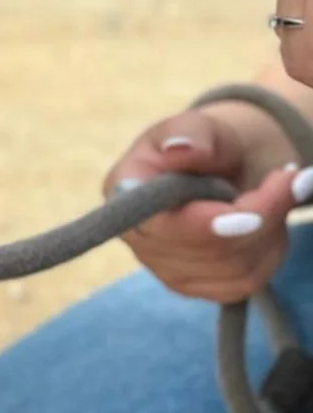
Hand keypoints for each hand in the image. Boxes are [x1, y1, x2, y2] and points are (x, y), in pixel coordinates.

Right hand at [102, 107, 312, 302]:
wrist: (220, 167)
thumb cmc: (202, 142)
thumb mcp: (197, 125)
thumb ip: (189, 134)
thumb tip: (178, 149)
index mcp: (124, 189)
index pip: (156, 223)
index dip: (204, 225)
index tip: (254, 213)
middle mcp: (135, 236)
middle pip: (205, 248)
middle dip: (258, 216)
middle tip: (289, 180)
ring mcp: (163, 267)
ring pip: (232, 269)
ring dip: (269, 232)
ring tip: (276, 195)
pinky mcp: (194, 288)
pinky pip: (245, 284)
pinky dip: (269, 253)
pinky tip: (267, 225)